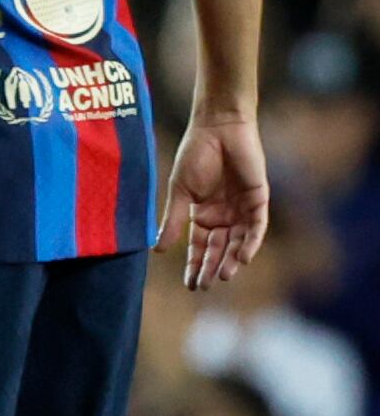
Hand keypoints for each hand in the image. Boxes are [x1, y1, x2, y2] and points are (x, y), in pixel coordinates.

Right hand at [163, 113, 270, 291]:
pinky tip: (243, 257)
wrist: (217, 128)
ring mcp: (242, 208)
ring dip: (232, 259)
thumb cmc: (195, 155)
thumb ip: (172, 221)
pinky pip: (257, 226)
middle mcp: (224, 215)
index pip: (199, 246)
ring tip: (224, 276)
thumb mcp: (179, 192)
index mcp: (202, 214)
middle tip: (205, 287)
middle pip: (219, 248)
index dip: (194, 265)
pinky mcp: (258, 199)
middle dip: (212, 268)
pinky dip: (251, 242)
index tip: (189, 285)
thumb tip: (158, 250)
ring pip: (239, 242)